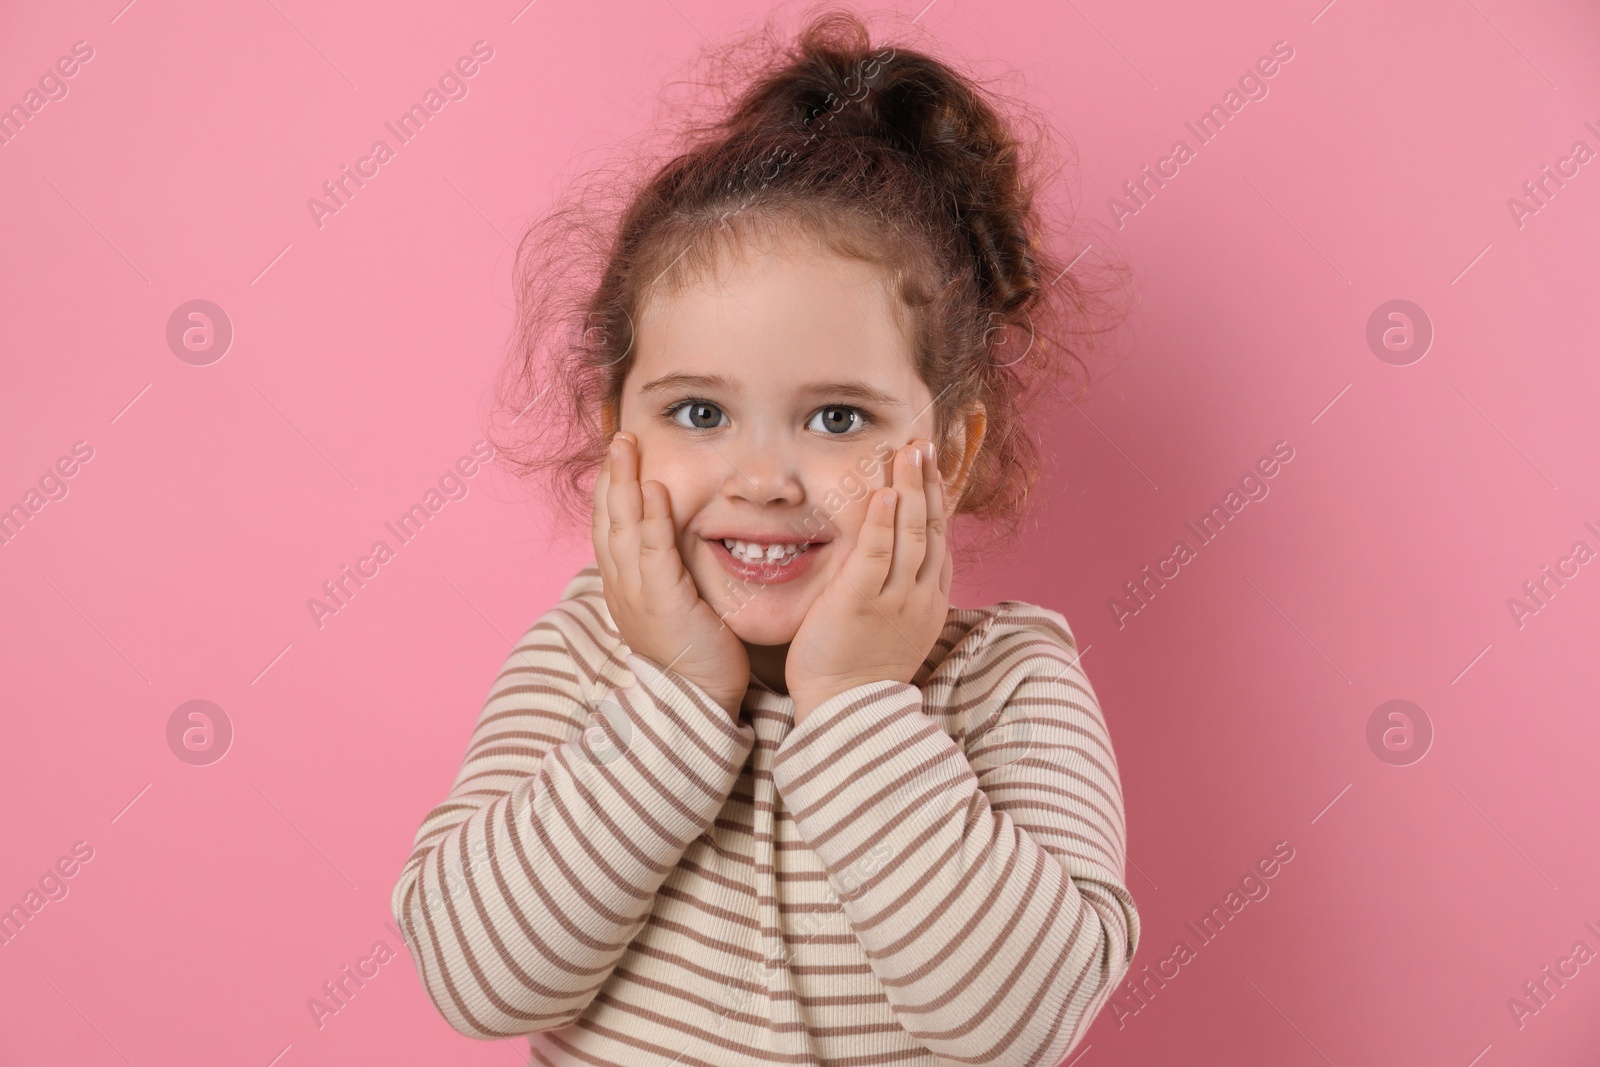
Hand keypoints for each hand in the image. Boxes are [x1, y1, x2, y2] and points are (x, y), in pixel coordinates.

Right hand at [592, 432, 750, 715]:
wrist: (697, 699)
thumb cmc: (694, 655)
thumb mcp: (672, 607)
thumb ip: (667, 574)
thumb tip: (673, 545)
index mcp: (622, 587)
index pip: (608, 528)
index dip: (609, 491)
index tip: (616, 459)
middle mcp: (621, 586)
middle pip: (607, 520)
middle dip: (610, 475)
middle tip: (618, 438)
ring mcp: (637, 593)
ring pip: (622, 527)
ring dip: (623, 483)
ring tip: (626, 447)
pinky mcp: (662, 601)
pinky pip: (653, 551)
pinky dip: (651, 518)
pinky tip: (653, 488)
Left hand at [785, 440, 950, 722]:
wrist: (846, 714)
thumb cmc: (859, 674)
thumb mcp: (894, 629)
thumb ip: (897, 591)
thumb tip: (892, 560)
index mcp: (928, 600)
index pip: (937, 539)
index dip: (936, 500)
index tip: (932, 467)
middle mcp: (919, 595)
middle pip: (930, 528)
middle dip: (928, 483)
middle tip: (924, 444)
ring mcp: (895, 600)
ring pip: (911, 534)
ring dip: (911, 488)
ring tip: (910, 451)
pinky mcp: (861, 603)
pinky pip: (877, 555)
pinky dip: (883, 521)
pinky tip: (883, 492)